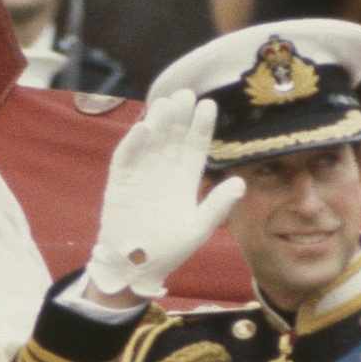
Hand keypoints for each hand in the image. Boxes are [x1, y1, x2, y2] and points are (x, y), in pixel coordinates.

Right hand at [86, 91, 244, 300]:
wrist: (135, 267)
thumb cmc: (169, 250)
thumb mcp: (198, 229)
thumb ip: (217, 206)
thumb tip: (241, 182)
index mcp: (184, 181)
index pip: (194, 147)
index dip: (201, 127)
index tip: (209, 105)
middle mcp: (163, 172)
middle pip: (172, 138)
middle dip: (179, 116)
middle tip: (186, 93)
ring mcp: (141, 175)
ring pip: (150, 142)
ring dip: (157, 123)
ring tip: (166, 102)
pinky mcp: (119, 183)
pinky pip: (126, 159)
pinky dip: (133, 144)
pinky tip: (144, 128)